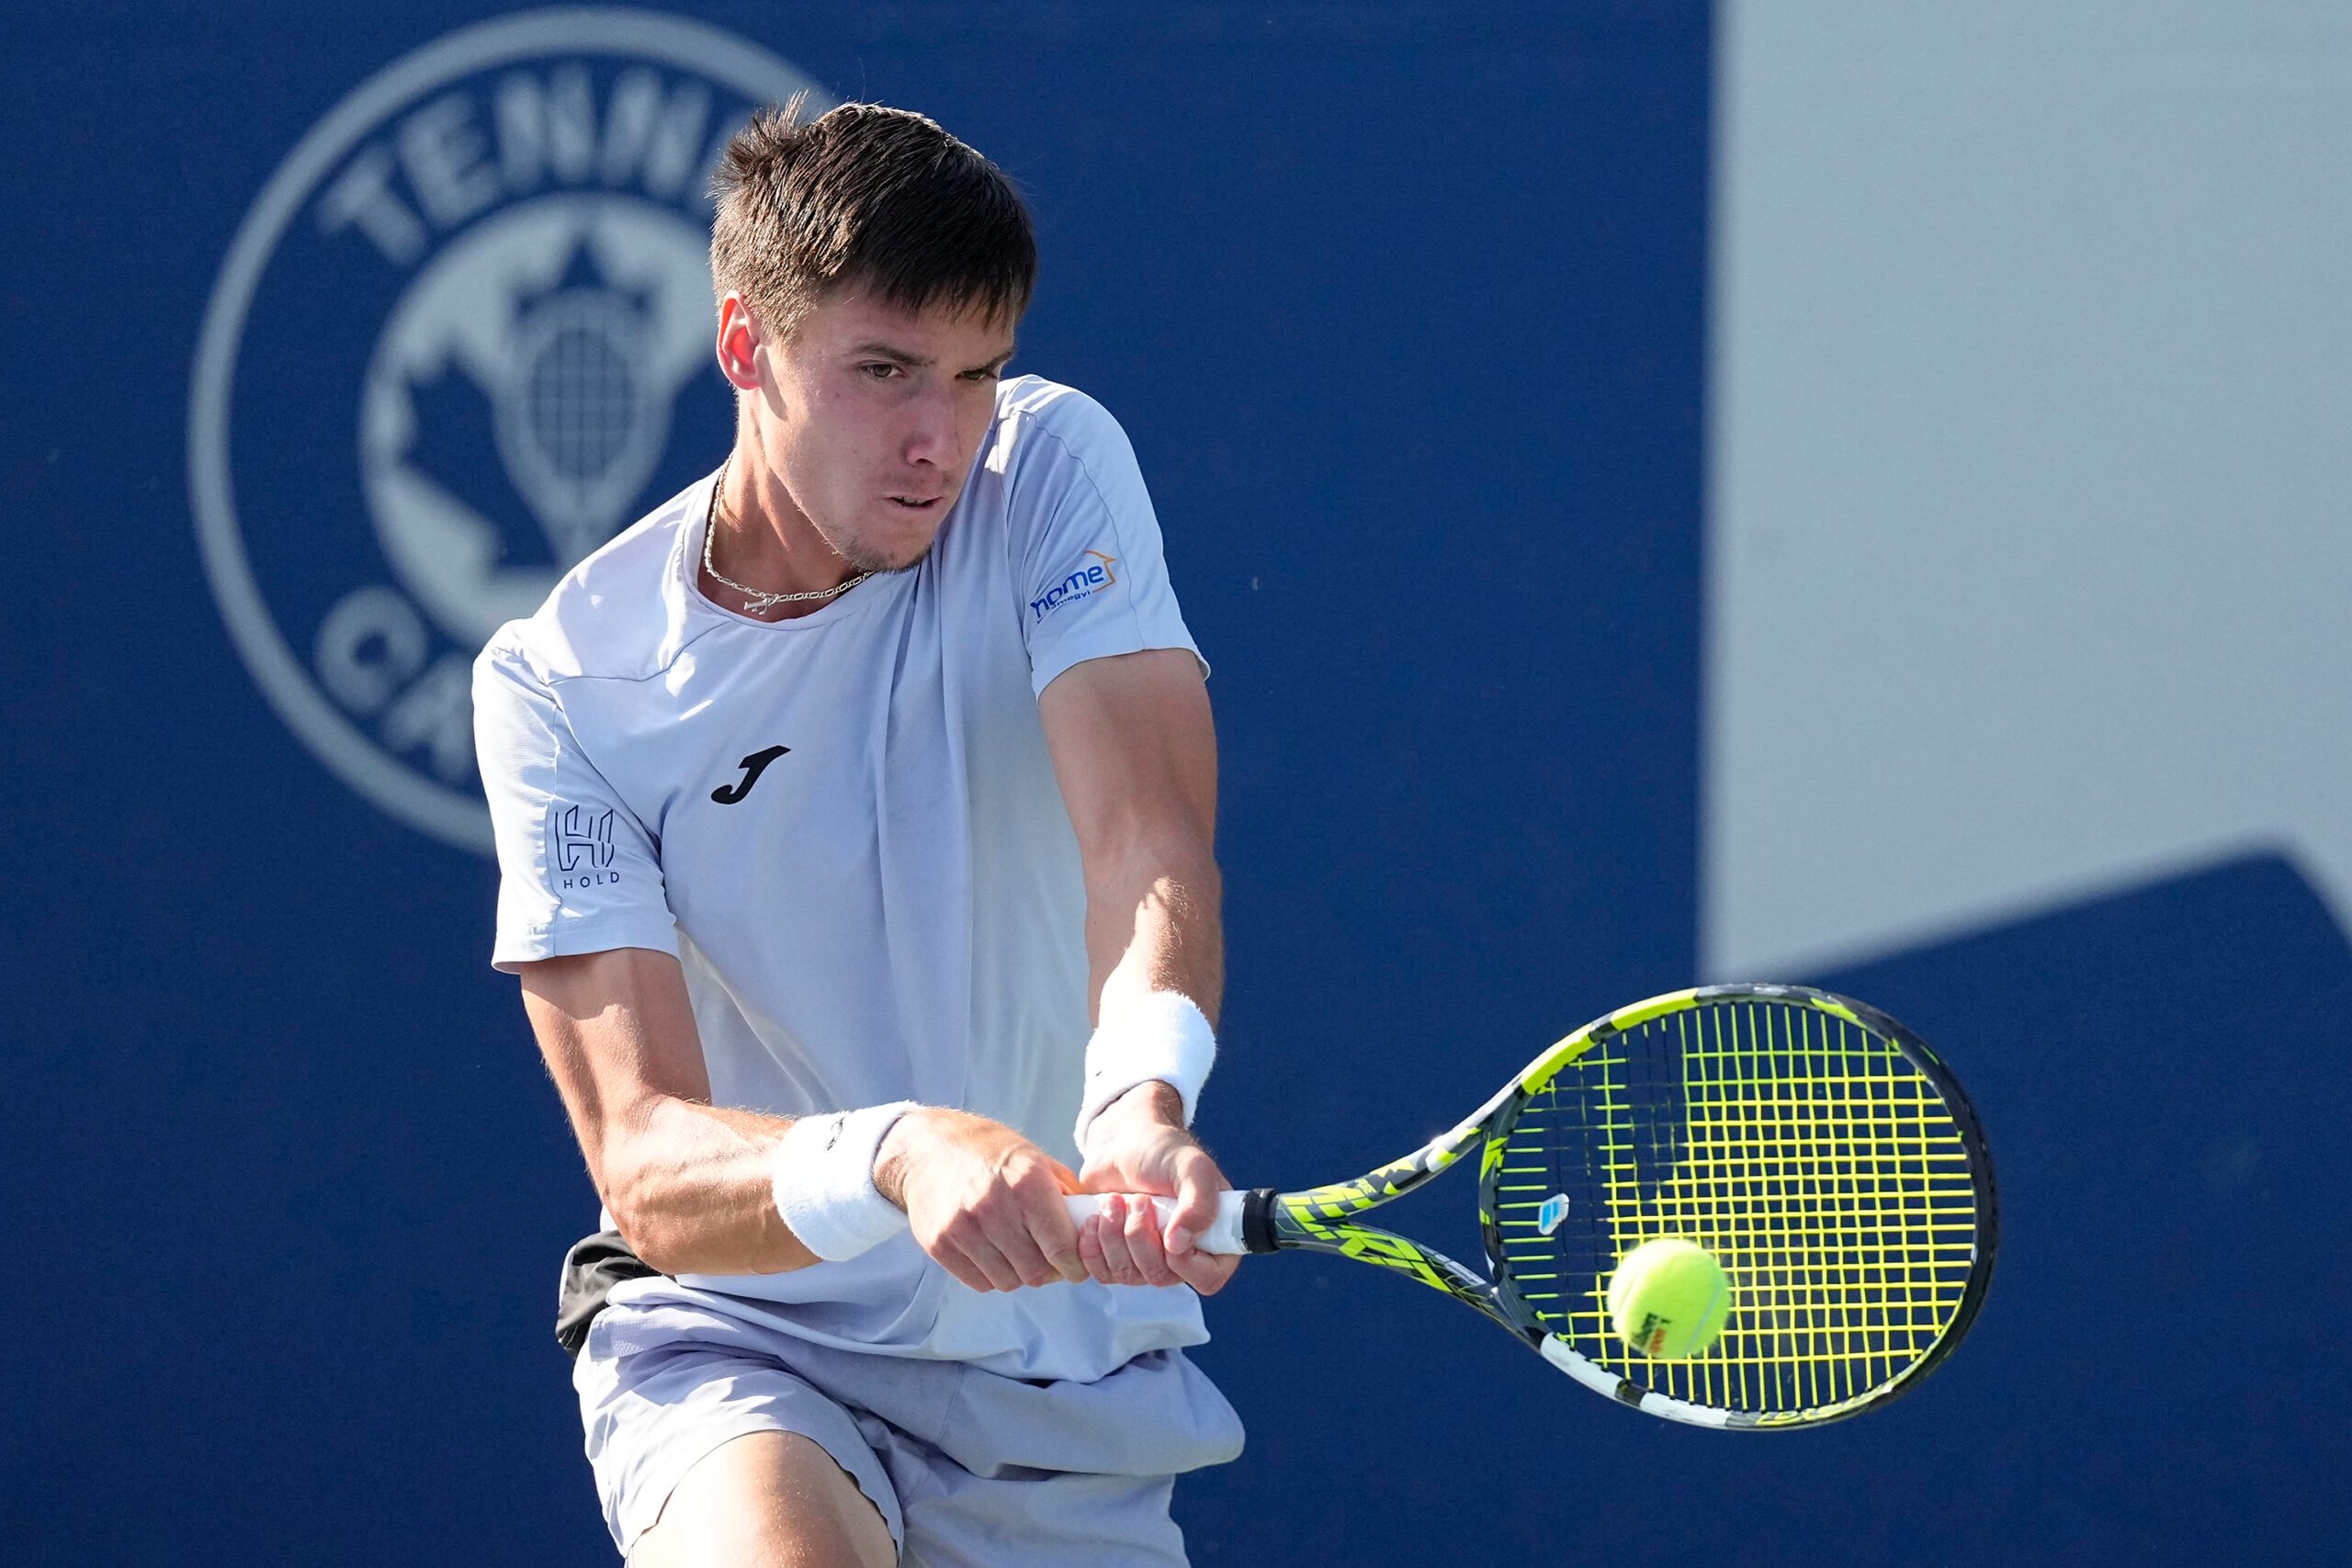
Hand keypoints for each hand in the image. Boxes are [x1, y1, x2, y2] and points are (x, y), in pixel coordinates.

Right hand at [874, 1108, 1087, 1292]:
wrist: (927, 1149)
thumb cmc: (992, 1153)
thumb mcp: (1035, 1159)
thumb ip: (1066, 1193)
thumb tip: (1095, 1227)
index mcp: (1027, 1182)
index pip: (1063, 1247)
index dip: (1076, 1264)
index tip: (1077, 1265)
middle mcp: (994, 1206)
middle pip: (1036, 1271)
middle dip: (1048, 1270)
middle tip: (1049, 1260)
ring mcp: (963, 1228)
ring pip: (1008, 1281)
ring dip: (1019, 1274)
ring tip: (1019, 1254)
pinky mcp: (939, 1244)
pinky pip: (979, 1282)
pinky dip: (992, 1275)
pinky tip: (993, 1253)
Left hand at [1074, 1082, 1241, 1295]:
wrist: (1122, 1143)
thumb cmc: (1163, 1151)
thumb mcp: (1191, 1166)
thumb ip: (1199, 1202)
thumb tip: (1179, 1244)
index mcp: (1213, 1238)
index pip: (1208, 1279)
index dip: (1186, 1263)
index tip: (1168, 1230)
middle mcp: (1183, 1256)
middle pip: (1160, 1277)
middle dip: (1140, 1236)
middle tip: (1139, 1200)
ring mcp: (1147, 1260)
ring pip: (1128, 1275)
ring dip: (1114, 1236)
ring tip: (1115, 1201)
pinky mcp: (1116, 1258)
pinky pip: (1102, 1273)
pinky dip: (1092, 1246)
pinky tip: (1095, 1217)